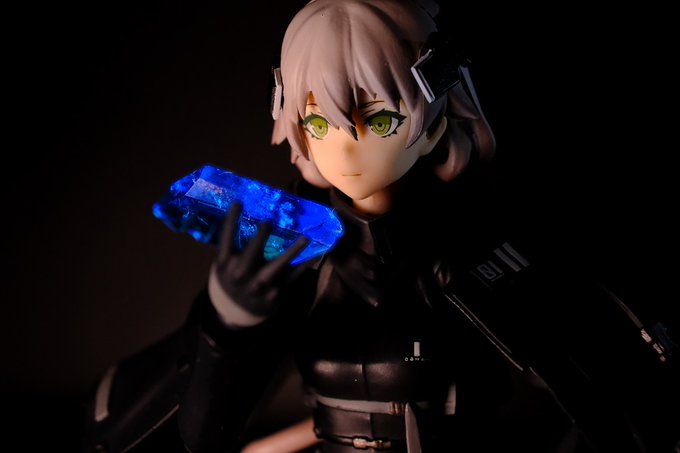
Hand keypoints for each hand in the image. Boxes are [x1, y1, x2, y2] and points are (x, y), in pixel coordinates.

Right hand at [209, 202, 309, 326]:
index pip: (226, 238)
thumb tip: (253, 214)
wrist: (236, 311)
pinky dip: (303, 265)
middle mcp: (240, 274)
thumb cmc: (232, 278)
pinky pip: (292, 277)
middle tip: (268, 222)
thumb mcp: (226, 264)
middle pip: (251, 253)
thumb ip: (235, 245)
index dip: (231, 219)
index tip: (239, 202)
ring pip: (276, 267)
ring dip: (292, 252)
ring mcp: (259, 285)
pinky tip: (313, 254)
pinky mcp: (275, 294)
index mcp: (225, 264)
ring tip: (305, 238)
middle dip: (260, 237)